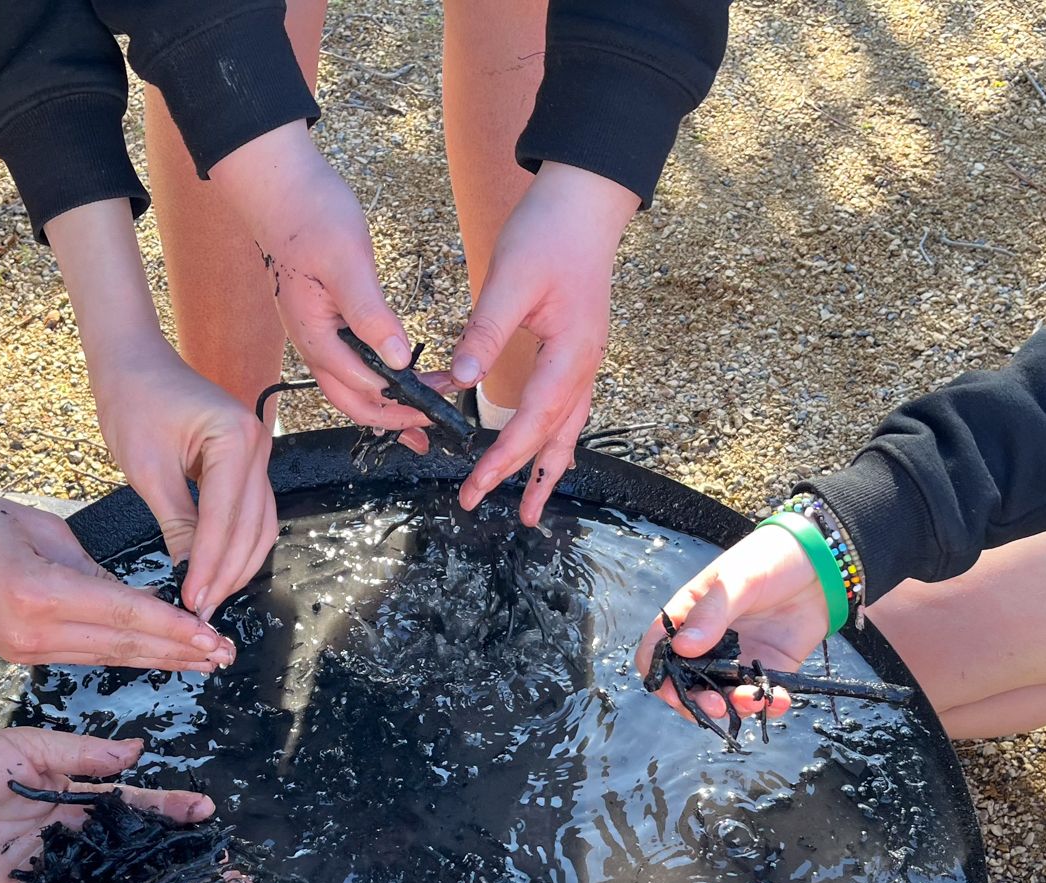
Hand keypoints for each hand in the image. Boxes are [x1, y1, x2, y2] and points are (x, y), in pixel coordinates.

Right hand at [0, 429, 233, 671]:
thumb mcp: (37, 527)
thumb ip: (88, 567)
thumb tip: (132, 597)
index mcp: (38, 592)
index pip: (124, 614)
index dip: (174, 628)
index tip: (212, 635)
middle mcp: (31, 632)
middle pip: (122, 647)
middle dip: (178, 653)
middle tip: (223, 656)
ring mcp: (22, 650)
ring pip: (105, 657)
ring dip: (157, 659)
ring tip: (201, 661)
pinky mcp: (16, 655)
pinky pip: (81, 656)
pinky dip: (122, 654)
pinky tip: (153, 655)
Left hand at [0, 728, 219, 882]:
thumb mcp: (30, 748)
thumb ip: (83, 755)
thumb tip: (137, 751)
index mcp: (72, 797)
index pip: (131, 803)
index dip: (167, 807)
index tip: (205, 810)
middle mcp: (66, 835)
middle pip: (125, 846)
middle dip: (167, 852)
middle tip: (210, 861)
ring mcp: (45, 865)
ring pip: (99, 879)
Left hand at [91, 337, 277, 620]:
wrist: (132, 360)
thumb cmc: (132, 400)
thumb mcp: (148, 468)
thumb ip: (177, 523)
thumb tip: (192, 575)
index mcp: (236, 438)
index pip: (227, 518)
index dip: (210, 565)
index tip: (193, 602)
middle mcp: (259, 444)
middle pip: (253, 527)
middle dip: (228, 574)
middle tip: (200, 612)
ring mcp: (258, 454)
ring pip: (260, 526)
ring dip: (237, 566)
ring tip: (208, 598)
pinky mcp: (246, 463)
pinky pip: (251, 514)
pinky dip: (236, 545)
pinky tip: (215, 571)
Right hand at [211, 123, 430, 445]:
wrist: (279, 189)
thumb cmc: (311, 217)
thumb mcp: (348, 263)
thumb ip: (370, 315)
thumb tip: (398, 360)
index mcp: (317, 337)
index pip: (364, 388)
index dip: (403, 402)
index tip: (439, 404)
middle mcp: (313, 346)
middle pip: (353, 403)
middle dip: (394, 418)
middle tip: (434, 424)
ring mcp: (316, 336)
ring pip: (350, 389)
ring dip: (386, 406)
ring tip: (421, 418)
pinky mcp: (323, 323)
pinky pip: (349, 367)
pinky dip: (376, 383)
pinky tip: (396, 381)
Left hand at [448, 165, 639, 523]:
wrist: (585, 201)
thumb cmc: (549, 233)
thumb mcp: (511, 278)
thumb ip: (486, 331)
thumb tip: (461, 381)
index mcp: (571, 353)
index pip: (533, 421)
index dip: (503, 459)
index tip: (476, 485)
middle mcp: (584, 364)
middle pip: (559, 436)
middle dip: (533, 478)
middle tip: (517, 518)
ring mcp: (584, 359)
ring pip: (569, 427)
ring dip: (549, 466)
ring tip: (534, 504)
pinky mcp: (575, 350)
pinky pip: (566, 406)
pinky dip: (551, 435)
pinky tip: (540, 450)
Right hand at [635, 525, 829, 722]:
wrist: (822, 562)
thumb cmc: (770, 558)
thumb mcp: (736, 579)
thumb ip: (711, 614)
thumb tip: (682, 648)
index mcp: (687, 617)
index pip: (656, 652)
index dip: (658, 675)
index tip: (672, 689)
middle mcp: (707, 643)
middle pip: (685, 684)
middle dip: (695, 701)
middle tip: (715, 705)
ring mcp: (736, 658)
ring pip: (721, 695)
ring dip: (732, 707)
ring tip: (749, 701)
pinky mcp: (769, 668)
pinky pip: (760, 695)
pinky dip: (767, 705)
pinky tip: (779, 701)